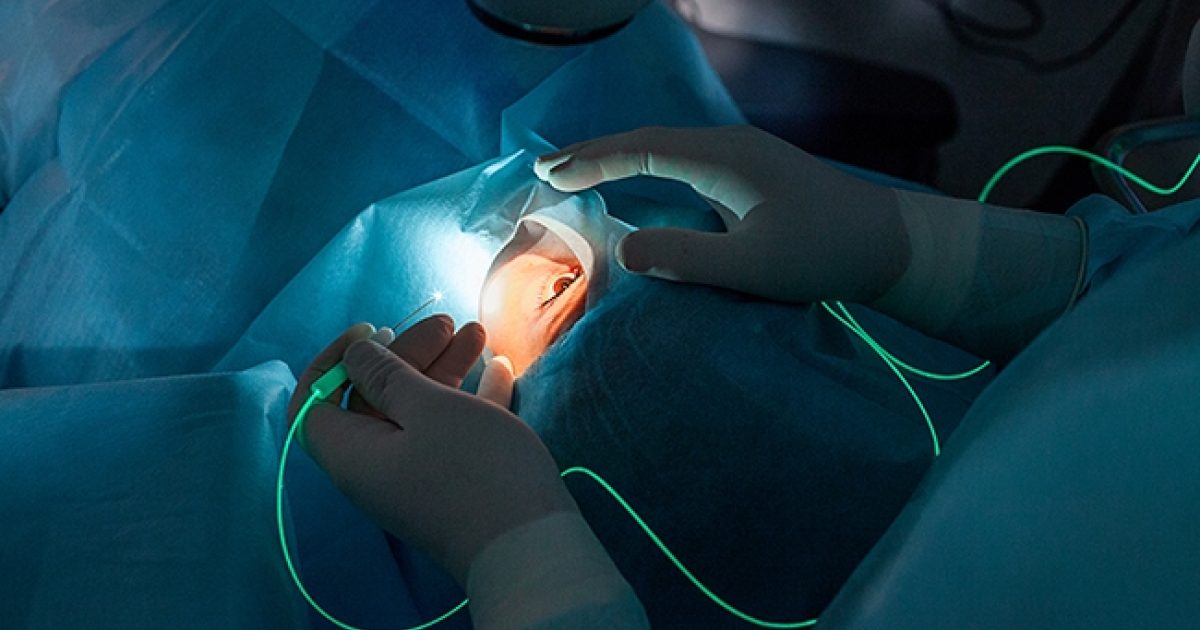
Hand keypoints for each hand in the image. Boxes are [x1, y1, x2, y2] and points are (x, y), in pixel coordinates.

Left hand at [287, 317, 578, 586]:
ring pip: (419, 410)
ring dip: (444, 367)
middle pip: (375, 398)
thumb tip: (357, 354)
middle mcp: (378, 466)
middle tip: (446, 324)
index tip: (375, 330)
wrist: (531, 548)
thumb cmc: (473, 470)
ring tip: (478, 333)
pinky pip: (452, 431)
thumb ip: (386, 375)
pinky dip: (468, 396)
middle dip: (408, 353)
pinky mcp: (456, 482)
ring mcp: (419, 476)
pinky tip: (496, 368)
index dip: (337, 360)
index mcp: (352, 453)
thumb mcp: (427, 408)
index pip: (315, 402)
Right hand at [534, 125, 910, 304]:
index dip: (591, 161)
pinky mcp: (750, 175)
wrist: (890, 244)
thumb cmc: (826, 255)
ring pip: (665, 149)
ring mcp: (742, 158)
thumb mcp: (753, 266)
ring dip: (618, 158)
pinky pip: (682, 162)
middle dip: (594, 154)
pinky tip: (633, 181)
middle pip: (648, 141)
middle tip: (544, 168)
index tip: (548, 174)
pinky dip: (645, 168)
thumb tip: (623, 251)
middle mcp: (729, 147)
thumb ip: (687, 257)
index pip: (642, 149)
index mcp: (725, 158)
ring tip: (573, 172)